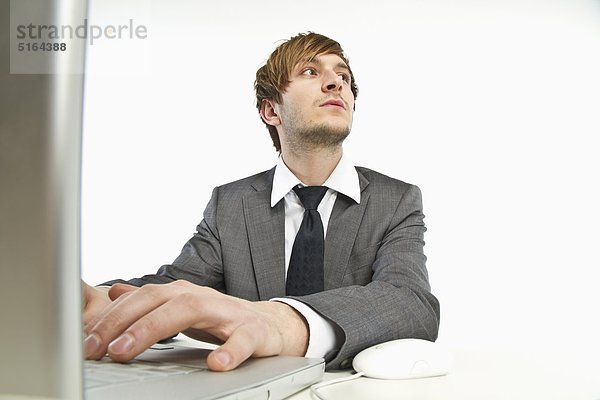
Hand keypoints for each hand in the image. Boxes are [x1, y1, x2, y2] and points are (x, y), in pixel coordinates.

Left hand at [83, 280, 308, 370]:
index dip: (111, 317)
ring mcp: (227, 312)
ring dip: (154, 328)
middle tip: (97, 348)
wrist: (269, 324)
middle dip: (123, 321)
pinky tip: (215, 364)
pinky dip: (229, 351)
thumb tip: (114, 292)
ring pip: (189, 310)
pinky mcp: (253, 331)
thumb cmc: (221, 319)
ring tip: (127, 350)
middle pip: (158, 299)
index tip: (85, 341)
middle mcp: (201, 297)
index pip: (141, 298)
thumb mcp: (182, 308)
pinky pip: (242, 339)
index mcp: (181, 294)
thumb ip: (150, 302)